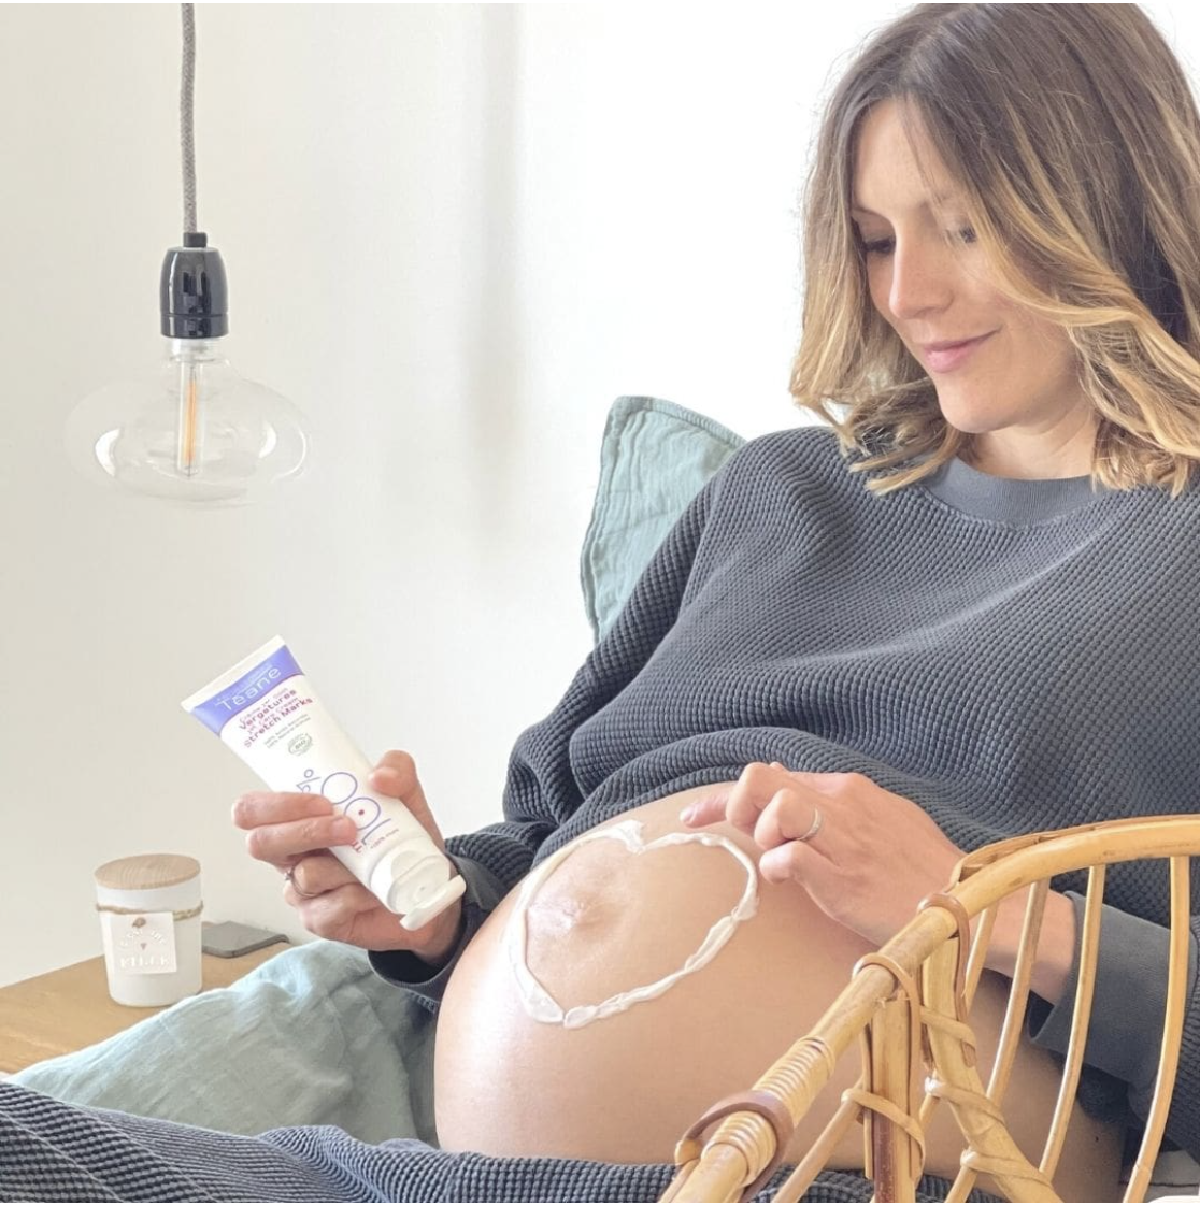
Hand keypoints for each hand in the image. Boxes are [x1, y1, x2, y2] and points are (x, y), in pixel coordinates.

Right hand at [232, 749, 462, 962]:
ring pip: (304, 876)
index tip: (323, 802)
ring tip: (374, 862)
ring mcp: (303, 890)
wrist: (426, 886)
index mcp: (298, 820)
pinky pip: (328, 908)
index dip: (275, 805)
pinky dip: (357, 895)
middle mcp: (292, 855)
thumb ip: (398, 770)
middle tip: (349, 828)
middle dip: (305, 831)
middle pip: (261, 843)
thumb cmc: (402, 839)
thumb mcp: (407, 795)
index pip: (251, 810)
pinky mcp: (320, 920)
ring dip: (345, 866)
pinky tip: (374, 890)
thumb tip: (379, 776)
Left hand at [680, 761, 964, 947]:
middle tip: (737, 836)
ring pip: (778, 807)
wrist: (968, 904)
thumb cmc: (920, 867)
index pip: (770, 776)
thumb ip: (830, 799)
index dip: (723, 796)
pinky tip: (783, 877)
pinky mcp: (845, 880)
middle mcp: (843, 806)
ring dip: (760, 832)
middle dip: (732, 805)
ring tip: (774, 856)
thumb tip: (781, 778)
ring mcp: (844, 841)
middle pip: (761, 780)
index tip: (693, 817)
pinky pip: (790, 858)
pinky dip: (776, 865)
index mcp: (848, 789)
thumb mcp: (880, 817)